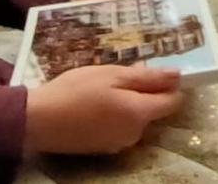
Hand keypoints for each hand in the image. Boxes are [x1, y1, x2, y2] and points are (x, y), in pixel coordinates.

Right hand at [25, 64, 184, 154]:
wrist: (39, 121)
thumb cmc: (76, 91)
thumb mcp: (112, 75)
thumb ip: (147, 77)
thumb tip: (177, 75)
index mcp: (140, 114)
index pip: (172, 101)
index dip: (170, 85)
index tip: (156, 71)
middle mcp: (135, 134)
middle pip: (153, 110)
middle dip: (143, 91)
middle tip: (118, 74)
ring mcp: (119, 144)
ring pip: (134, 118)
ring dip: (127, 103)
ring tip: (102, 87)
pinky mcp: (104, 148)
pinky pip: (119, 127)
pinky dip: (114, 115)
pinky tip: (94, 104)